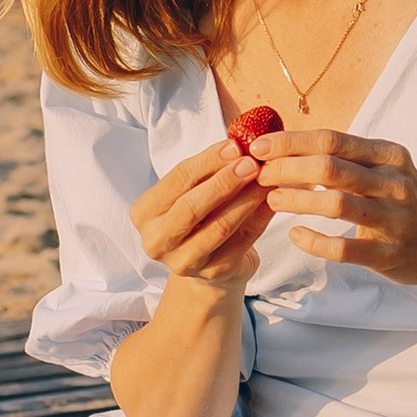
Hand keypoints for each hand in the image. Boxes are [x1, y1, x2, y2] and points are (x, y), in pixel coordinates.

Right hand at [130, 138, 269, 290]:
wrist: (209, 260)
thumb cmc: (198, 215)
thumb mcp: (191, 191)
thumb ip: (207, 171)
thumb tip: (239, 143)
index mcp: (144, 213)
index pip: (176, 180)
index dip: (207, 161)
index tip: (235, 146)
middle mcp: (157, 241)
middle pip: (191, 207)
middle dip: (224, 182)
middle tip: (252, 163)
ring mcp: (184, 262)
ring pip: (219, 226)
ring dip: (246, 199)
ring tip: (266, 179)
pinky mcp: (214, 273)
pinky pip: (242, 241)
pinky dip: (260, 217)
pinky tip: (272, 200)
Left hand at [253, 127, 416, 288]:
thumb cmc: (405, 203)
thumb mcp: (387, 170)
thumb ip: (347, 158)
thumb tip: (288, 145)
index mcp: (389, 156)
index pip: (331, 140)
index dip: (289, 142)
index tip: (257, 147)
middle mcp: (394, 183)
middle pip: (328, 168)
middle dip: (286, 169)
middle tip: (260, 175)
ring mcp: (393, 219)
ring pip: (334, 204)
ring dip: (295, 201)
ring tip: (271, 200)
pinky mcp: (388, 254)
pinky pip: (342, 248)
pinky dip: (313, 241)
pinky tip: (295, 235)